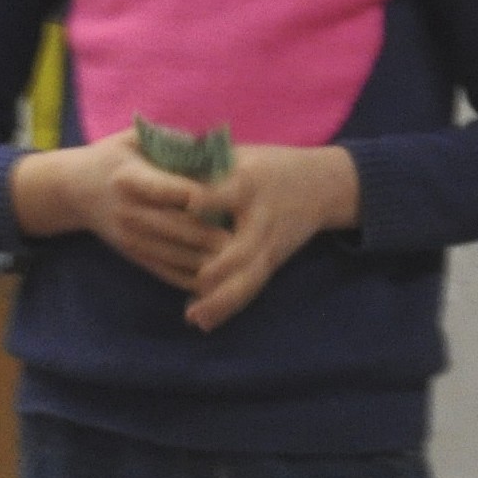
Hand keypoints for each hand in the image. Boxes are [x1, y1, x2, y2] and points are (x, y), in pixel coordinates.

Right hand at [10, 128, 227, 292]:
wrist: (72, 190)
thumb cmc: (111, 156)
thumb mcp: (133, 138)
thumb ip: (168, 140)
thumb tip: (208, 143)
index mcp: (130, 177)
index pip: (168, 189)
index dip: (198, 195)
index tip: (229, 197)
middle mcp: (129, 211)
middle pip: (175, 227)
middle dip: (210, 234)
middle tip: (246, 237)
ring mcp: (130, 237)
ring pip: (173, 254)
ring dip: (205, 260)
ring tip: (239, 260)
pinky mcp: (133, 254)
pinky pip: (165, 270)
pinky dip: (190, 278)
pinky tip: (217, 281)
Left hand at [183, 144, 358, 332]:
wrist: (322, 186)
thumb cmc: (270, 165)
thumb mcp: (241, 155)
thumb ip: (202, 165)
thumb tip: (155, 166)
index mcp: (250, 184)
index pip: (230, 193)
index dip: (210, 198)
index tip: (187, 204)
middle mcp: (261, 219)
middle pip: (246, 247)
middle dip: (224, 266)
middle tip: (200, 280)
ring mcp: (269, 246)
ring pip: (248, 278)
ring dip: (222, 300)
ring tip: (194, 317)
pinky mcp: (271, 262)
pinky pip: (250, 288)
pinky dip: (228, 306)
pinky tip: (204, 322)